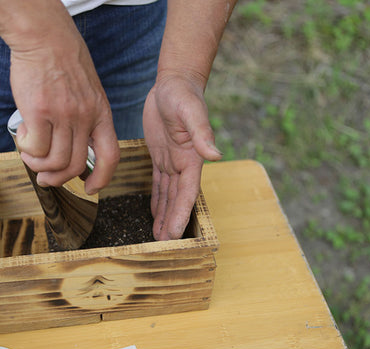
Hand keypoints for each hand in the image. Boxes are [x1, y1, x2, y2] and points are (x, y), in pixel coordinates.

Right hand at [8, 5, 119, 194]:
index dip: (102, 178)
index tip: (90, 188)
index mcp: (101, 112)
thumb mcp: (88, 91)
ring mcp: (63, 115)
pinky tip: (24, 137)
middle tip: (44, 177)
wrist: (44, 36)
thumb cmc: (63, 61)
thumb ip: (86, 117)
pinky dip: (27, 149)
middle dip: (57, 178)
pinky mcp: (39, 110)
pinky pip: (35, 148)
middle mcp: (85, 116)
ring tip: (30, 153)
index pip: (110, 156)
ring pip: (54, 161)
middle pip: (75, 165)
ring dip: (38, 164)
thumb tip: (72, 146)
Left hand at [143, 74, 221, 239]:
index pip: (187, 192)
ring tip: (158, 237)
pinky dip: (157, 200)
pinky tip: (154, 214)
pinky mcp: (161, 156)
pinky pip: (159, 183)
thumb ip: (201, 133)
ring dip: (164, 215)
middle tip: (163, 244)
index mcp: (192, 158)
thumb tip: (215, 155)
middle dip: (172, 221)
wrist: (174, 82)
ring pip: (168, 195)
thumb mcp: (190, 111)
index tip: (175, 234)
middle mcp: (184, 164)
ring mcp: (173, 161)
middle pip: (177, 199)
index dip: (180, 214)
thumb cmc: (183, 94)